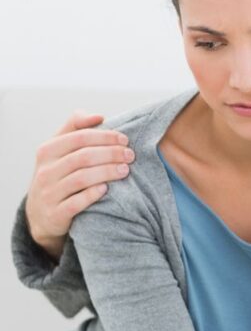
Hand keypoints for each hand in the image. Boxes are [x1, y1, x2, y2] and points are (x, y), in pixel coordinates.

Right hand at [26, 112, 131, 258]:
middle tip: (130, 155)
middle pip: (83, 157)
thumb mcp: (59, 151)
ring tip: (125, 170)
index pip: (79, 137)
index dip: (105, 136)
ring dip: (107, 172)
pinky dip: (93, 194)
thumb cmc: (58, 176)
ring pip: (81, 178)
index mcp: (47, 151)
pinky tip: (107, 188)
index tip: (125, 139)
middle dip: (111, 154)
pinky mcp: (56, 214)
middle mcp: (45, 171)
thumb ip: (75, 128)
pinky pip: (77, 202)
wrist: (41, 214)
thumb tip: (99, 116)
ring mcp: (49, 193)